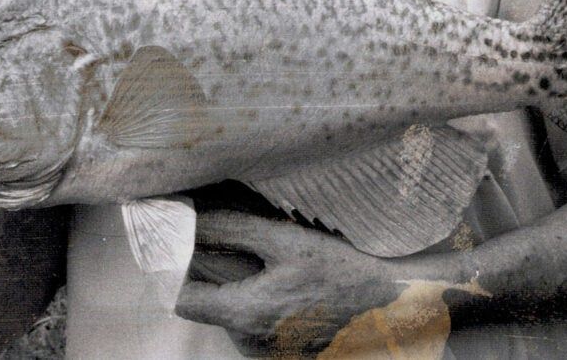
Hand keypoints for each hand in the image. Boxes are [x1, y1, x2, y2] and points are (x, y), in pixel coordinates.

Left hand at [176, 211, 405, 357]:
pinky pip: (256, 324)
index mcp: (244, 314)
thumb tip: (194, 219)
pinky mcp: (283, 356)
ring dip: (242, 287)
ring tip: (273, 262)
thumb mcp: (286, 240)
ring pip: (234, 313)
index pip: (183, 298)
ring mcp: (266, 353)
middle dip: (216, 272)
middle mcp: (249, 343)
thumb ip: (233, 229)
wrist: (388, 307)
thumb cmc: (340, 270)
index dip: (178, 269)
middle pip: (210, 304)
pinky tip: (289, 284)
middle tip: (239, 241)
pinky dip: (262, 302)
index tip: (184, 243)